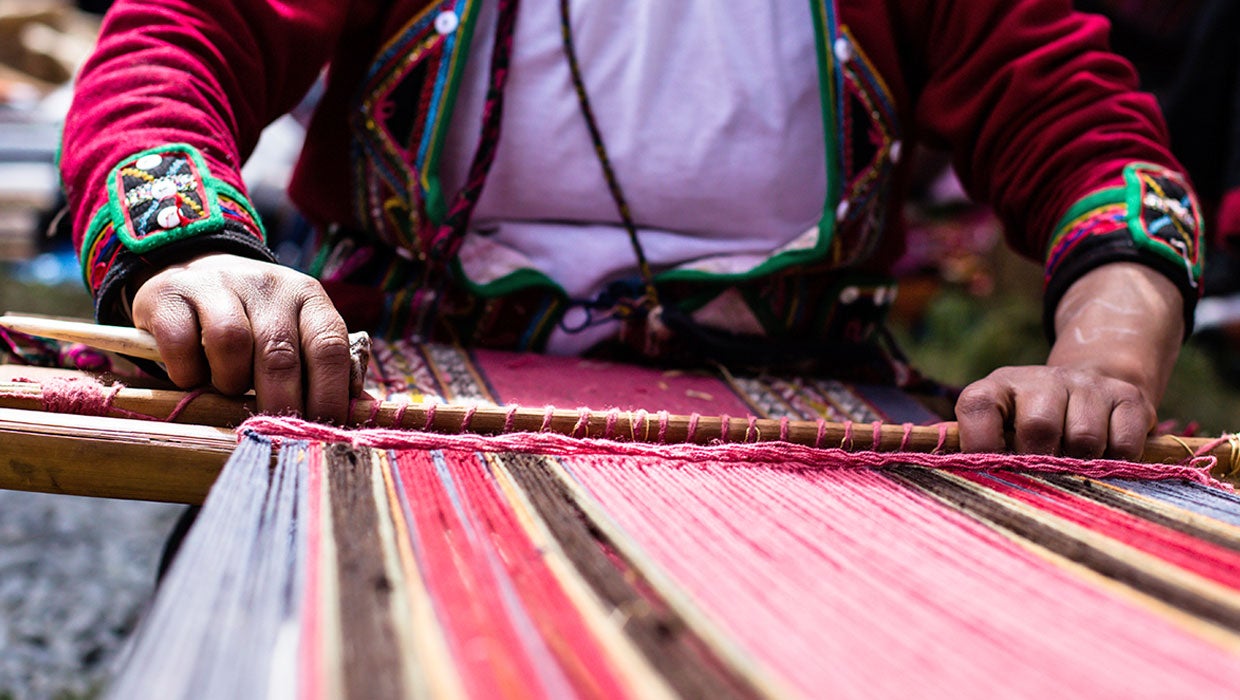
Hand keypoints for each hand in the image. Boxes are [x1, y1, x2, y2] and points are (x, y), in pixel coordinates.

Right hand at [131, 253, 351, 422]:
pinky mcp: (170, 294)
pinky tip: (192, 376)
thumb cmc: (255, 320)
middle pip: (281, 354)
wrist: (193, 270)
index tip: (323, 430)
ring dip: (230, 382)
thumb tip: (363, 413)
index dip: (329, 395)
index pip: (329, 347)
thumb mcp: (296, 333)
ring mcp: (218, 284)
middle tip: (276, 431)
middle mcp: (268, 285)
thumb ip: (325, 368)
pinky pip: (182, 345)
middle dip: (281, 404)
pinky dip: (188, 372)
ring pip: (232, 344)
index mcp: (308, 297)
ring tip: (229, 388)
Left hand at [956, 365, 1154, 457]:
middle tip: (1043, 474)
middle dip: (1040, 462)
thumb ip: (980, 450)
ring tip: (1074, 465)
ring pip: (1084, 439)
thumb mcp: (998, 429)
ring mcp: (1087, 385)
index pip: (977, 407)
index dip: (981, 445)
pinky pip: (1124, 445)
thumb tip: (968, 483)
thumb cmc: (1030, 424)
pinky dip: (1116, 463)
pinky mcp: (1127, 398)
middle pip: (1039, 427)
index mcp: (997, 386)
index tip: (992, 470)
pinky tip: (1105, 459)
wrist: (1090, 388)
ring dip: (1080, 465)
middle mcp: (1041, 379)